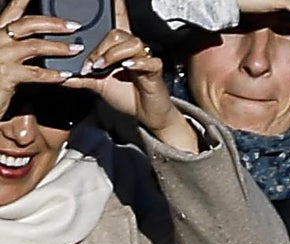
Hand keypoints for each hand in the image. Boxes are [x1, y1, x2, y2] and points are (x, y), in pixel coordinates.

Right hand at [0, 0, 79, 116]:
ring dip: (59, 48)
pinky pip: (35, 73)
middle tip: (74, 26)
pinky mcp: (6, 74)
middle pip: (27, 24)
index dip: (23, 0)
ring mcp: (1, 56)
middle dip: (53, 23)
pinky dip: (53, 75)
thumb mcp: (4, 59)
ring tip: (77, 49)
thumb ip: (19, 49)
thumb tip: (43, 45)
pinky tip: (66, 76)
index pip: (11, 11)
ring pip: (34, 46)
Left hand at [61, 0, 196, 151]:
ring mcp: (145, 59)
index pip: (118, 23)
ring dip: (113, 55)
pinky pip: (148, 60)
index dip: (117, 8)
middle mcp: (133, 50)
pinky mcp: (155, 71)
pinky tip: (127, 67)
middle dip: (101, 47)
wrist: (146, 115)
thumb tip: (63, 77)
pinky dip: (136, 62)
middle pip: (118, 33)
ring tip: (104, 68)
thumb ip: (83, 79)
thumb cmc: (128, 97)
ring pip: (132, 44)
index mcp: (119, 50)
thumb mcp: (99, 86)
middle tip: (93, 64)